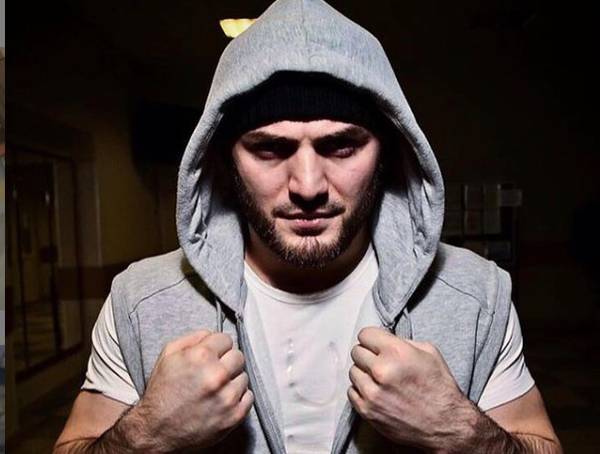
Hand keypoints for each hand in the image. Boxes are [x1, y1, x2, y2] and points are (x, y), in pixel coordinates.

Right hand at [132, 330, 253, 451]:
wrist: (156, 431)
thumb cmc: (162, 392)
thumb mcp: (168, 355)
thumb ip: (193, 338)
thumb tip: (212, 334)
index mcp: (202, 356)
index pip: (226, 339)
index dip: (217, 347)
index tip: (212, 355)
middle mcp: (218, 375)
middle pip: (238, 356)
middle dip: (226, 361)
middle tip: (213, 372)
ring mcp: (228, 397)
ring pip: (244, 377)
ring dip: (232, 381)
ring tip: (214, 389)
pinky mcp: (234, 416)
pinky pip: (248, 397)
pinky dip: (238, 398)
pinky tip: (221, 400)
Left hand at [348, 327, 476, 450]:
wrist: (446, 425)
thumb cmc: (439, 388)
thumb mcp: (429, 352)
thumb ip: (402, 341)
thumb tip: (383, 339)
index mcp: (397, 352)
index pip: (365, 334)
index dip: (372, 339)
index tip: (375, 344)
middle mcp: (381, 370)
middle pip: (357, 352)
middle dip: (368, 355)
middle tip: (380, 362)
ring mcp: (372, 393)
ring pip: (353, 372)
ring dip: (364, 373)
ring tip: (380, 379)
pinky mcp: (367, 411)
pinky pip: (352, 392)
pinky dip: (362, 391)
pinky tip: (376, 392)